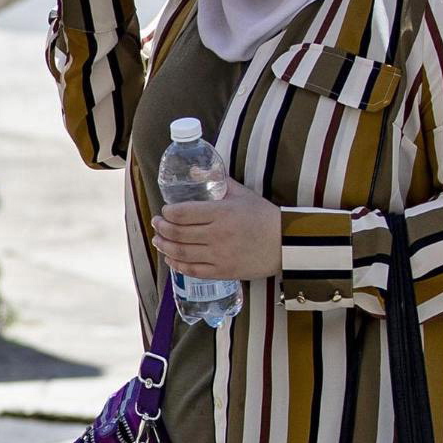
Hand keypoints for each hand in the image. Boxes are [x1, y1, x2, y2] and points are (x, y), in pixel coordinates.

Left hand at [150, 179, 282, 281]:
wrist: (286, 243)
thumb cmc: (264, 216)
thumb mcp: (242, 193)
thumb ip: (217, 181)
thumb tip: (194, 171)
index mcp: (221, 213)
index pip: (182, 213)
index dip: (167, 213)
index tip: (164, 211)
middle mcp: (217, 234)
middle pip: (178, 233)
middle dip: (161, 228)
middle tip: (156, 224)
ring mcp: (219, 255)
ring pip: (181, 252)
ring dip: (164, 246)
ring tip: (158, 240)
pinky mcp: (223, 271)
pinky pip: (193, 270)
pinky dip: (177, 265)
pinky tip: (171, 259)